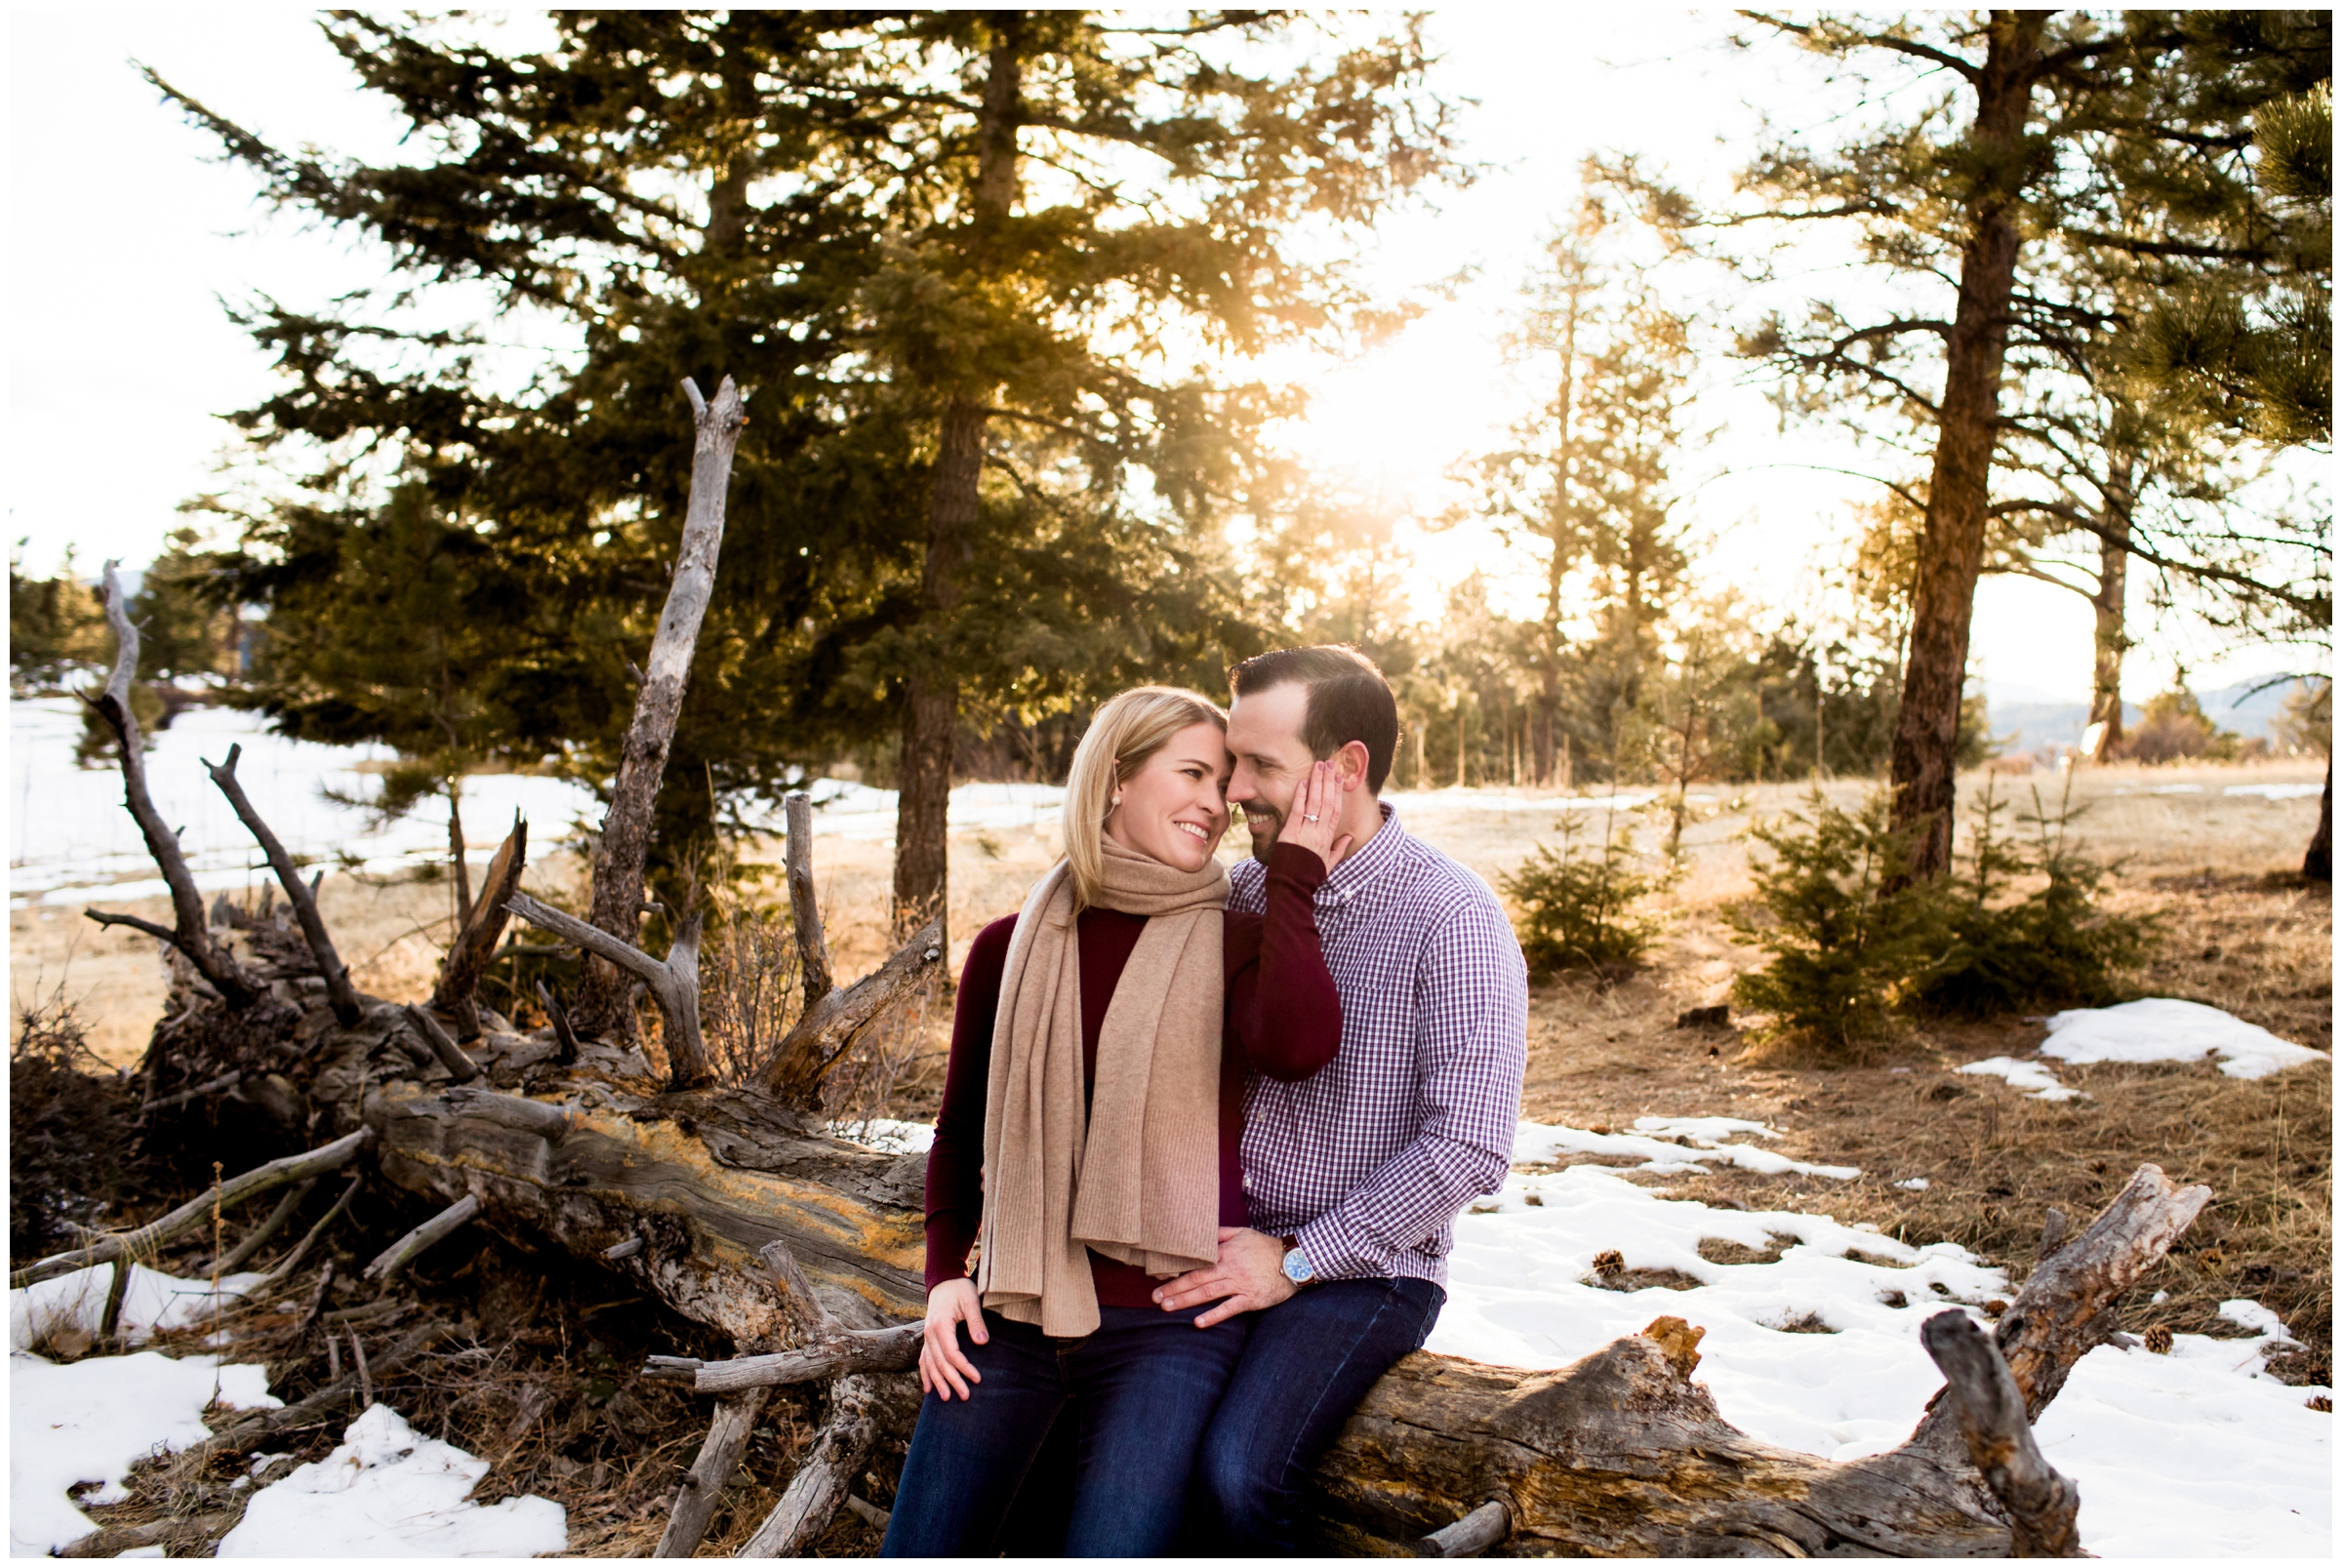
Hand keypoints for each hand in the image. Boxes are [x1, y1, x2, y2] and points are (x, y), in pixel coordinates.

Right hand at [919, 1278, 986, 1399]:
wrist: (944, 1280)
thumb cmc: (959, 1288)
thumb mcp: (970, 1300)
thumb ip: (976, 1321)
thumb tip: (982, 1342)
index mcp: (941, 1325)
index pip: (952, 1353)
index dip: (964, 1368)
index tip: (977, 1378)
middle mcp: (930, 1334)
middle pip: (940, 1363)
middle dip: (953, 1381)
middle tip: (965, 1396)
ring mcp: (927, 1337)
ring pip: (930, 1364)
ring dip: (938, 1382)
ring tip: (947, 1398)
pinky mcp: (928, 1338)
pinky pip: (923, 1360)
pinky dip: (925, 1375)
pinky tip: (928, 1389)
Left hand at [1151, 1226, 1295, 1328]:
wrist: (1295, 1260)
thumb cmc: (1266, 1247)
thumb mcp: (1243, 1233)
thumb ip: (1221, 1234)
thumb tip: (1200, 1234)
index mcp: (1226, 1251)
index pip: (1197, 1260)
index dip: (1178, 1268)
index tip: (1160, 1275)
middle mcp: (1230, 1267)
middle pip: (1197, 1278)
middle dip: (1174, 1288)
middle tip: (1155, 1297)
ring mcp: (1240, 1284)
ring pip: (1208, 1293)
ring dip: (1185, 1300)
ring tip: (1167, 1307)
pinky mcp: (1251, 1298)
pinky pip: (1229, 1308)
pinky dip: (1214, 1315)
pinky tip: (1198, 1322)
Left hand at [1278, 761, 1355, 871]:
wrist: (1292, 887)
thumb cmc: (1309, 875)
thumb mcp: (1328, 864)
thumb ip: (1339, 849)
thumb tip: (1348, 838)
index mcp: (1328, 838)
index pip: (1336, 810)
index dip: (1337, 792)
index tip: (1339, 777)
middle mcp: (1320, 833)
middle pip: (1327, 802)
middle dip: (1328, 781)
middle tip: (1329, 763)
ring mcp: (1306, 832)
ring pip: (1315, 803)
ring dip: (1317, 782)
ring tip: (1318, 766)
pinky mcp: (1291, 833)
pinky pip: (1298, 811)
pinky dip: (1301, 796)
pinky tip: (1304, 783)